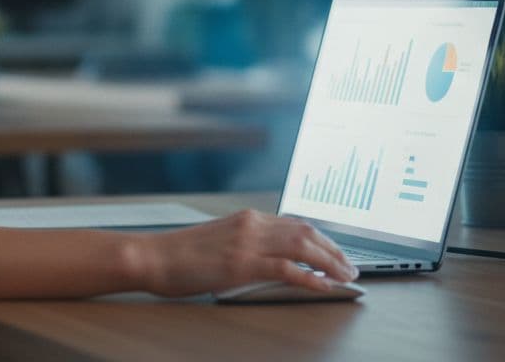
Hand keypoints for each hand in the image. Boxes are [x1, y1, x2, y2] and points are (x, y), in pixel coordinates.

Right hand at [141, 209, 358, 296]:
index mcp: (247, 218)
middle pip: (307, 232)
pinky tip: (323, 286)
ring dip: (330, 262)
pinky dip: (310, 277)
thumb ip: (246, 243)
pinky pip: (286, 269)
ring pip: (303, 246)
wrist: (152, 256)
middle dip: (335, 250)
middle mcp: (251, 224)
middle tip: (351, 268)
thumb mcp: (219, 241)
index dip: (323, 239)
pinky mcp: (241, 264)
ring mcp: (247, 243)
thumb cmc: (179, 254)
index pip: (296, 224)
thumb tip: (271, 259)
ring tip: (345, 277)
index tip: (338, 253)